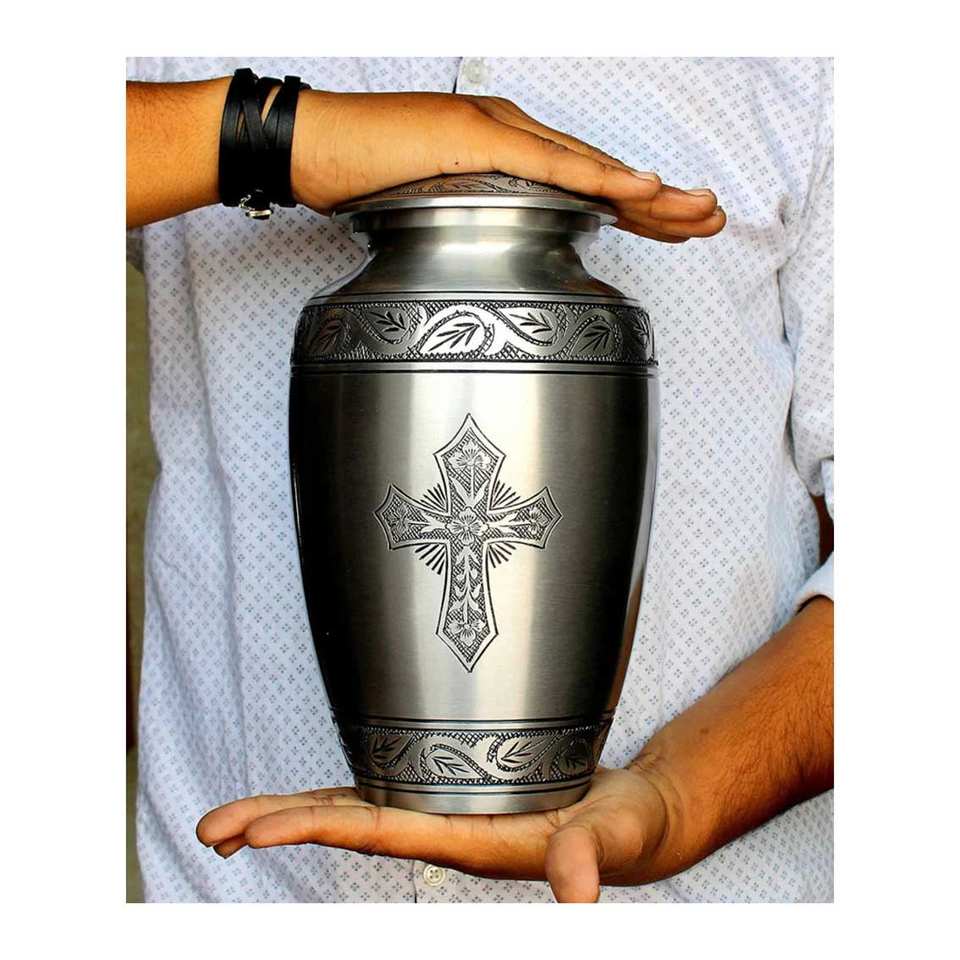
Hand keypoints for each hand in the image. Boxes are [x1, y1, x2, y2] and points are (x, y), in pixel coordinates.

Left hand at [196, 763, 681, 901]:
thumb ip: (587, 861)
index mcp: (470, 841)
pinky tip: (316, 800)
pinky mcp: (459, 799)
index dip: (316, 826)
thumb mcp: (610, 837)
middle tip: (210, 829)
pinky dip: (342, 799)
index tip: (257, 831)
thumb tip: (576, 901)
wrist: (636, 819)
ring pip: (357, 812)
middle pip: (348, 824)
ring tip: (236, 822)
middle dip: (279, 824)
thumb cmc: (625, 827)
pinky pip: (388, 796)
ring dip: (296, 814)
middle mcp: (446, 832)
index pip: (378, 831)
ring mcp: (449, 817)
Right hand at [291, 91, 724, 242]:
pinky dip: (597, 180)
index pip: (584, 184)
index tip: (676, 229)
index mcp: (506, 155)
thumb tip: (500, 251)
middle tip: (713, 220)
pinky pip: (548, 166)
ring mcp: (497, 133)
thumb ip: (473, 220)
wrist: (309, 147)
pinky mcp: (475, 140)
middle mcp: (513, 136)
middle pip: (602, 172)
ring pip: (590, 166)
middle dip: (663, 201)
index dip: (635, 206)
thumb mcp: (432, 208)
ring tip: (700, 211)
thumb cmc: (363, 179)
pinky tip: (640, 190)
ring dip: (650, 192)